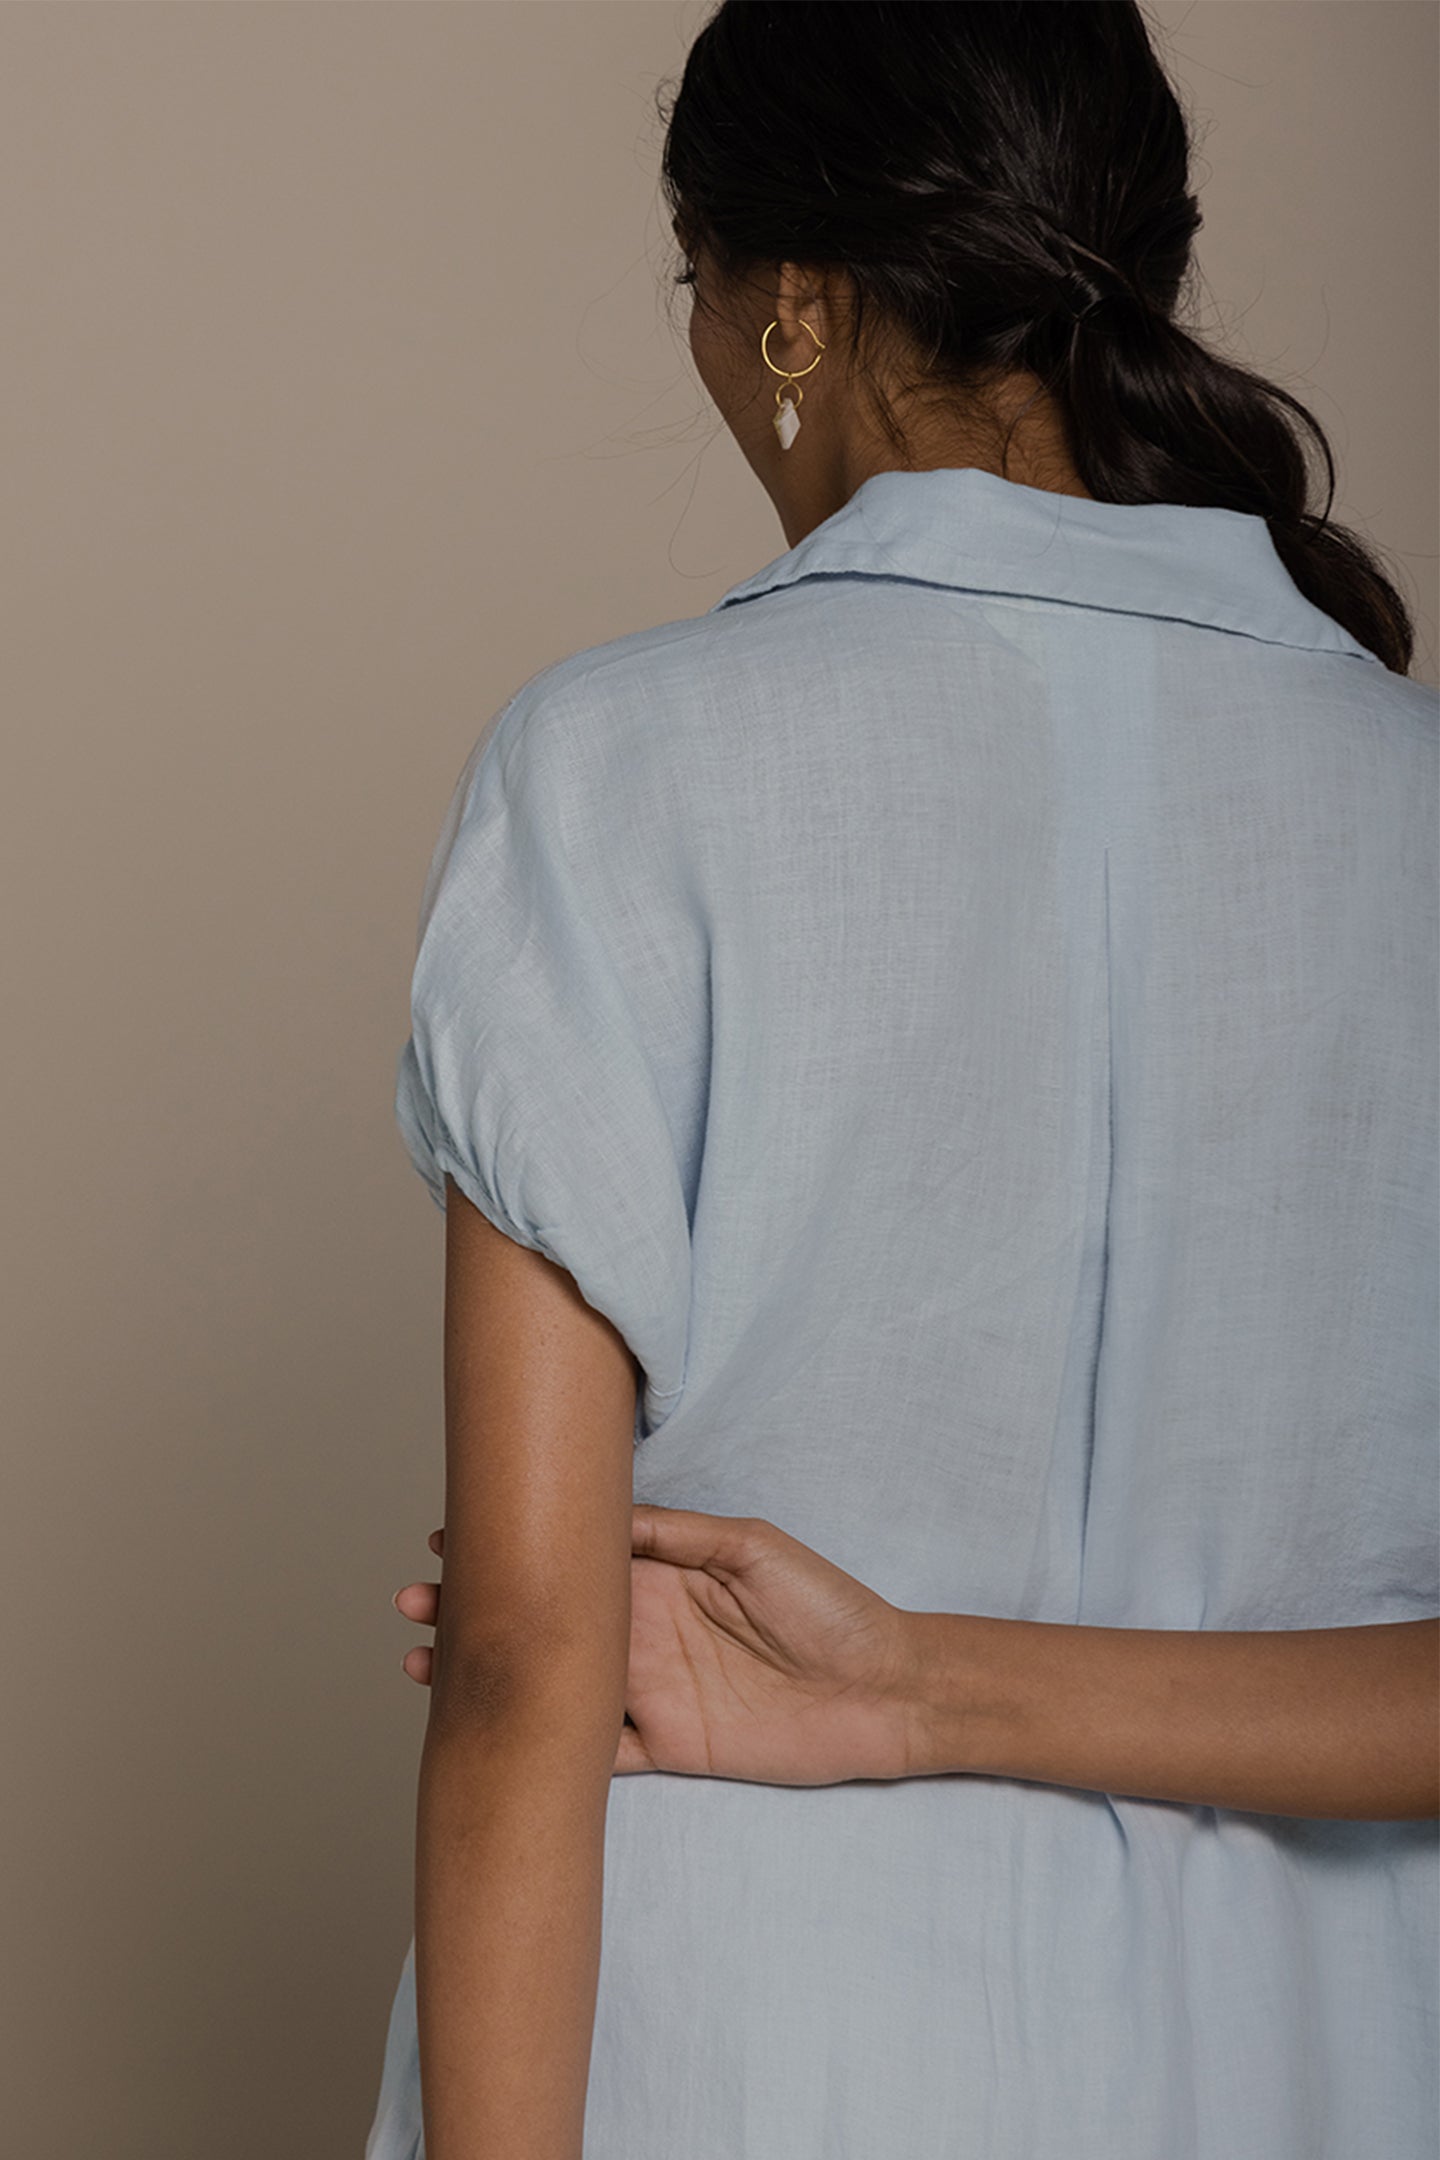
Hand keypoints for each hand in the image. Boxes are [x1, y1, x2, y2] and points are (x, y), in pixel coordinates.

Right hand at [392, 1506, 914, 1784]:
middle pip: (546, 1623)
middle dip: (478, 1612)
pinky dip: (543, 1747)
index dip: (514, 1550)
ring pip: (552, 1688)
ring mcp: (648, 1692)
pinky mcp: (667, 1748)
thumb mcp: (754, 1547)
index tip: (452, 1536)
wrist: (885, 1690)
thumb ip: (677, 1533)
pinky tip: (494, 1736)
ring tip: (426, 1665)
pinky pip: (593, 1753)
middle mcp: (642, 1632)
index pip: (571, 1561)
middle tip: (415, 1602)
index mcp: (659, 1576)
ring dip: (493, 1677)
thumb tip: (604, 1513)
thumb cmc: (831, 1608)